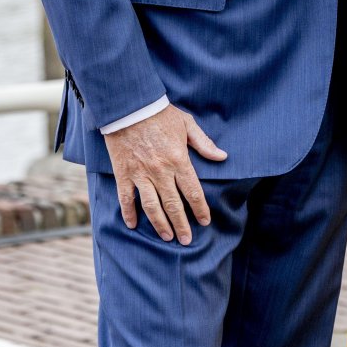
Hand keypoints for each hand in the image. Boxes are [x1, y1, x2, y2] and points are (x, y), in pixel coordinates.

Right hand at [103, 104, 226, 243]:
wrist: (129, 106)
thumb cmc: (160, 114)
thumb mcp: (187, 124)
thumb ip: (204, 143)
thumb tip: (222, 157)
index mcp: (179, 160)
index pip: (193, 192)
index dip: (200, 209)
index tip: (205, 221)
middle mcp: (160, 171)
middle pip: (173, 205)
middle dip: (181, 224)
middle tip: (186, 240)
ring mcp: (140, 174)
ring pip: (151, 206)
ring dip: (160, 224)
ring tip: (167, 237)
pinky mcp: (123, 173)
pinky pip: (125, 197)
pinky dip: (128, 213)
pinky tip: (132, 225)